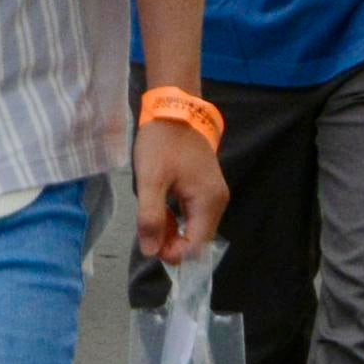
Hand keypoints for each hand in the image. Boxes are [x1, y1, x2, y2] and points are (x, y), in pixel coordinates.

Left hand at [133, 117, 228, 263]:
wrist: (175, 110)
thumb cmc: (162, 142)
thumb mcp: (150, 180)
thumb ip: (151, 217)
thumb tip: (151, 252)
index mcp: (208, 202)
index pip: (197, 247)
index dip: (173, 253)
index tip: (150, 244)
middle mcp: (217, 202)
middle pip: (197, 240)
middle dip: (171, 242)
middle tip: (146, 229)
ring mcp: (213, 195)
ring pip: (194, 228)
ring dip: (172, 231)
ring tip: (151, 216)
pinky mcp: (206, 189)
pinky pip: (193, 215)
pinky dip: (176, 219)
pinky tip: (159, 208)